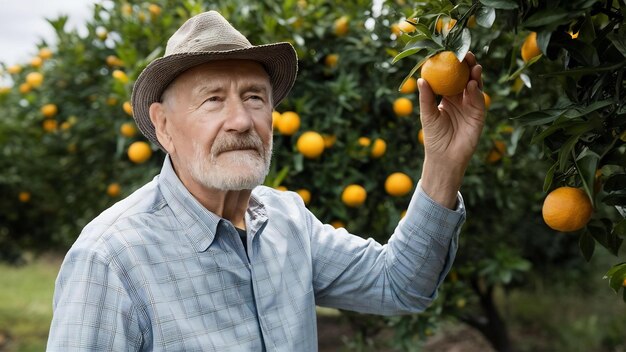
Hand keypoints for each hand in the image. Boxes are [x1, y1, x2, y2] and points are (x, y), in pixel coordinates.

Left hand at [417, 51, 484, 207]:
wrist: (444, 157)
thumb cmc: (433, 136)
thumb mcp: (427, 114)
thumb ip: (426, 97)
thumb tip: (420, 79)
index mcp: (448, 96)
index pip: (451, 77)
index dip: (452, 66)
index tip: (450, 53)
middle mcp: (461, 98)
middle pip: (466, 78)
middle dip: (468, 66)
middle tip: (466, 55)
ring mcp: (471, 105)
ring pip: (475, 86)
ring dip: (475, 75)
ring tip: (473, 66)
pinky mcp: (479, 114)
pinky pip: (478, 100)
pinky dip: (476, 91)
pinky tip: (472, 84)